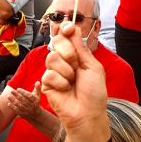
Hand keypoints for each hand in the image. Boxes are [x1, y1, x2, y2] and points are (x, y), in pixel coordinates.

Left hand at [1, 82, 46, 123]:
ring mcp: (27, 111)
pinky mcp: (23, 114)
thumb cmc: (35, 102)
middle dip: (17, 95)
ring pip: (20, 106)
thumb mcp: (37, 95)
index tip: (18, 89)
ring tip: (9, 96)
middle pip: (24, 100)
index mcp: (35, 101)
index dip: (24, 92)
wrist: (36, 115)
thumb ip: (37, 88)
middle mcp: (31, 106)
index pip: (29, 96)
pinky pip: (17, 111)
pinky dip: (13, 108)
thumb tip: (37, 81)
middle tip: (12, 91)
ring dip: (14, 101)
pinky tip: (9, 104)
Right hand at [40, 22, 108, 141]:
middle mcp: (64, 61)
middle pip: (56, 42)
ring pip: (51, 57)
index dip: (66, 29)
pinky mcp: (46, 83)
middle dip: (68, 52)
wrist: (87, 113)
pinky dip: (60, 82)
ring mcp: (54, 72)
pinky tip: (65, 90)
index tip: (69, 28)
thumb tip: (73, 28)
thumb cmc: (94, 93)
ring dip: (66, 70)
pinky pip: (48, 74)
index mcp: (76, 56)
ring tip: (72, 82)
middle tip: (76, 65)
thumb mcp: (92, 66)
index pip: (66, 36)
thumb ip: (81, 47)